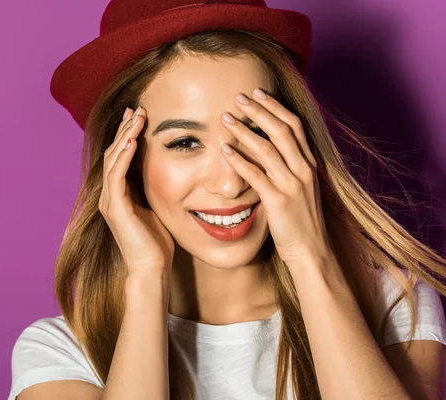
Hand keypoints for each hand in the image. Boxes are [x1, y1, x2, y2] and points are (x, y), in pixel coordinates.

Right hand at [99, 106, 174, 276]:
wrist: (151, 270)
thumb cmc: (157, 244)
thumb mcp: (156, 209)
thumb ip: (153, 191)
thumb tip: (168, 175)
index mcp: (118, 195)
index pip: (119, 157)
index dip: (127, 135)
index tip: (138, 116)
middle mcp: (109, 195)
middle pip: (113, 153)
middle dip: (125, 129)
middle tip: (136, 108)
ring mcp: (109, 201)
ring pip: (113, 159)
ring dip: (125, 135)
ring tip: (137, 116)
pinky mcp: (115, 208)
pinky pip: (117, 175)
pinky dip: (125, 155)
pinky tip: (134, 139)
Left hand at [219, 88, 331, 266]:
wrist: (311, 250)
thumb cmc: (300, 220)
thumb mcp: (299, 188)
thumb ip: (286, 167)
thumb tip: (266, 149)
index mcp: (309, 164)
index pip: (294, 125)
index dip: (276, 106)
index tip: (258, 92)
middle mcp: (303, 170)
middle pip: (281, 130)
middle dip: (259, 110)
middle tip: (238, 96)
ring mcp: (292, 185)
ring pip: (267, 149)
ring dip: (244, 130)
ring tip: (225, 117)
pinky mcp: (278, 201)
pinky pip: (256, 175)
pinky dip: (239, 160)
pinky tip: (224, 150)